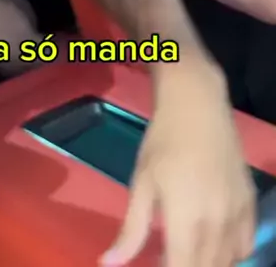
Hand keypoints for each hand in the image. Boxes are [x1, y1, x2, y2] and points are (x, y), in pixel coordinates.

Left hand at [100, 66, 255, 266]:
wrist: (197, 106)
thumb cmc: (162, 142)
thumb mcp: (141, 183)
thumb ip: (131, 229)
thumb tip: (107, 263)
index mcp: (185, 218)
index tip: (157, 265)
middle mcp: (216, 222)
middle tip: (166, 255)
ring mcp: (237, 213)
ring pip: (227, 261)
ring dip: (207, 263)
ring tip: (185, 250)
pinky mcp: (249, 203)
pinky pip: (246, 245)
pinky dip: (230, 254)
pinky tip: (212, 243)